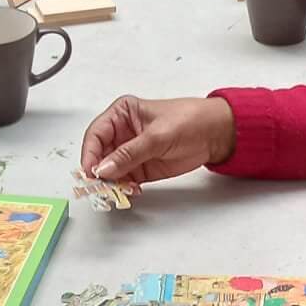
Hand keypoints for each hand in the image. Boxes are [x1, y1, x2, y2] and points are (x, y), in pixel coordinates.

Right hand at [80, 95, 235, 185]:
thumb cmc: (190, 120)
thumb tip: (104, 168)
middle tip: (102, 186)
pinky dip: (124, 188)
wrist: (215, 134)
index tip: (91, 171)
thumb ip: (130, 153)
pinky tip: (131, 191)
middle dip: (99, 172)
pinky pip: (124, 181)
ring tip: (119, 191)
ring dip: (111, 183)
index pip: (96, 134)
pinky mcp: (141, 168)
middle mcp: (122, 133)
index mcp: (121, 114)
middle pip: (99, 155)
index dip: (90, 154)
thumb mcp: (157, 135)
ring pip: (110, 171)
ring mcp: (130, 152)